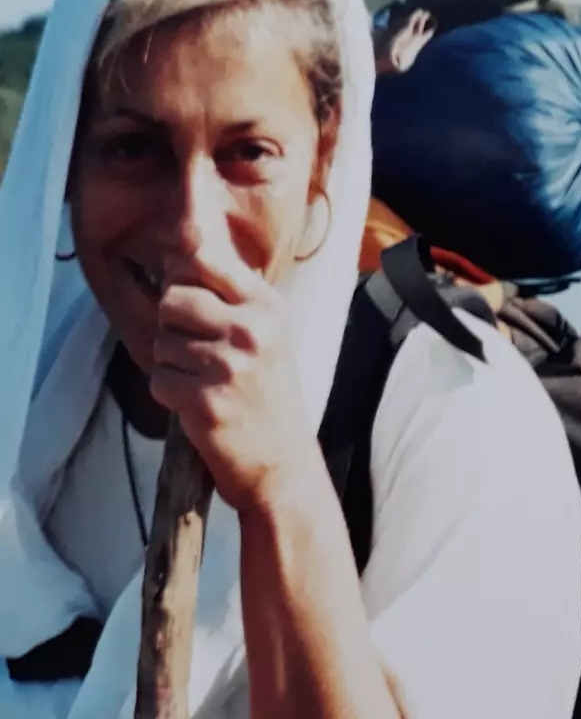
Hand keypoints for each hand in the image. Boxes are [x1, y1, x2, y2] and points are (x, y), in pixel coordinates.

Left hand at [148, 241, 316, 515]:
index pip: (204, 260)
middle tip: (198, 351)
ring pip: (161, 341)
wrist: (283, 464)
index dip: (183, 275)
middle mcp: (253, 331)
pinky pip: (158, 379)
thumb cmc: (268, 396)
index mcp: (269, 308)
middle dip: (173, 324)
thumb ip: (230, 296)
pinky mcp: (206, 401)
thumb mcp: (267, 336)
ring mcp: (230, 367)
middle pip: (173, 298)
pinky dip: (170, 395)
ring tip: (205, 382)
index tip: (191, 296)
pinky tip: (198, 405)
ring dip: (172, 364)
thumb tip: (176, 254)